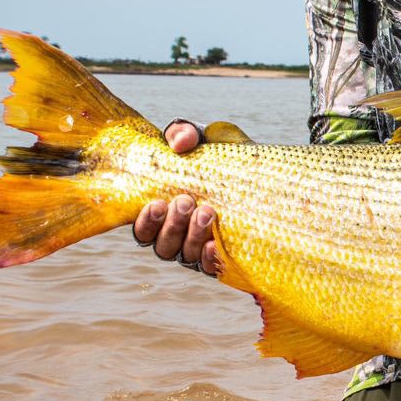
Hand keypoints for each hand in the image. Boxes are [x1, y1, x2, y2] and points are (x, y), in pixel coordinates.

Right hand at [131, 121, 221, 275]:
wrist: (257, 171)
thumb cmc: (218, 157)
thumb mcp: (201, 139)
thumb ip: (184, 134)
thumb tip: (180, 143)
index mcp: (162, 213)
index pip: (143, 229)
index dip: (146, 222)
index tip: (158, 203)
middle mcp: (176, 236)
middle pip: (163, 246)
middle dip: (172, 225)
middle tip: (186, 201)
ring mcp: (199, 249)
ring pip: (185, 255)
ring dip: (192, 236)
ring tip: (207, 211)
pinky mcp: (222, 257)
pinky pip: (211, 266)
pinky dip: (211, 257)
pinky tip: (216, 243)